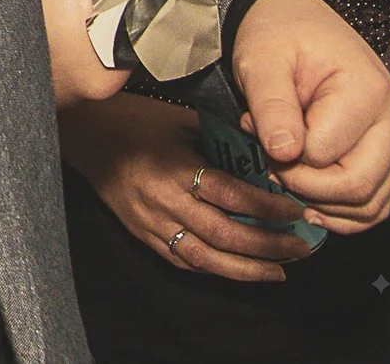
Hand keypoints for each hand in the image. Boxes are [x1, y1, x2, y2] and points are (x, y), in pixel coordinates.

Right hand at [58, 94, 311, 282]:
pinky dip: (215, 269)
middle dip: (268, 245)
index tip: (297, 210)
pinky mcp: (143, 234)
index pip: (231, 195)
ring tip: (280, 271)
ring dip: (247, 269)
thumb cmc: (137, 119)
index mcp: (177, 169)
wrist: (87, 134)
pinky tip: (240, 270)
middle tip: (302, 246)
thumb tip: (268, 149)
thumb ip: (221, 137)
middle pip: (224, 234)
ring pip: (206, 258)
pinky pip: (183, 260)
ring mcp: (152, 223)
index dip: (267, 207)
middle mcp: (165, 201)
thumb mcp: (182, 119)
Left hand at [228, 0, 389, 229]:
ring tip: (287, 173)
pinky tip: (312, 201)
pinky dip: (345, 211)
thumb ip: (272, 107)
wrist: (291, 18)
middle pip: (357, 186)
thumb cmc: (278, 34)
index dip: (282, 156)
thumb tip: (284, 153)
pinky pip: (376, 201)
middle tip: (270, 160)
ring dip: (324, 204)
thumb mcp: (262, 61)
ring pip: (371, 203)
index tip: (253, 129)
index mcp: (367, 89)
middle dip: (304, 186)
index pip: (323, 154)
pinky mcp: (384, 150)